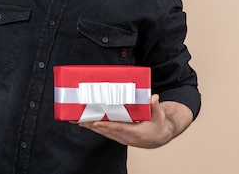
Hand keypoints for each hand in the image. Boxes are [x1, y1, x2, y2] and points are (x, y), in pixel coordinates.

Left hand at [78, 94, 192, 148]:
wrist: (159, 137)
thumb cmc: (158, 126)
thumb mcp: (159, 116)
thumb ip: (155, 107)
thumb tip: (154, 98)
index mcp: (137, 133)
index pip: (118, 128)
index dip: (106, 125)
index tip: (94, 123)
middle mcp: (127, 138)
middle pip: (107, 131)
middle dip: (92, 125)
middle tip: (79, 119)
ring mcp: (123, 139)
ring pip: (104, 133)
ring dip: (91, 127)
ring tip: (78, 121)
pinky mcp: (120, 137)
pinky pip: (106, 133)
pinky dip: (96, 129)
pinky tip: (87, 124)